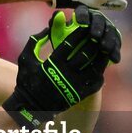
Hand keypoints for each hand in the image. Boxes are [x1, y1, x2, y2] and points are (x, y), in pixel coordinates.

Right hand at [3, 6, 120, 128]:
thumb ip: (35, 41)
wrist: (30, 108)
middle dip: (94, 41)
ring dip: (101, 56)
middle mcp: (65, 74)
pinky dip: (100, 72)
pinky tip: (102, 64)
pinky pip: (95, 82)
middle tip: (99, 32)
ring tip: (105, 46)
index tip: (86, 24)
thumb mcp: (25, 58)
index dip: (80, 33)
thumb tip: (48, 27)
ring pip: (94, 68)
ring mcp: (74, 86)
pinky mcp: (80, 96)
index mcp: (52, 64)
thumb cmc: (27, 81)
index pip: (70, 43)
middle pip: (85, 53)